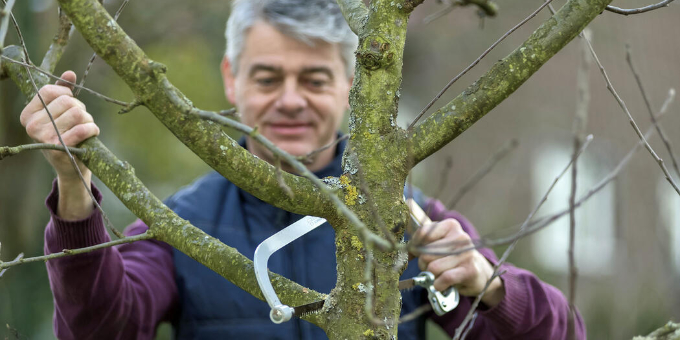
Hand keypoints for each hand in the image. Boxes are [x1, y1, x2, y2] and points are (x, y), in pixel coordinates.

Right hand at [20, 71, 100, 219]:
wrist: (71, 167)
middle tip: (79, 121)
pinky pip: (83, 128)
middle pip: (66, 101)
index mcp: (28, 115)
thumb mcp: (60, 113)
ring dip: (88, 119)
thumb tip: (70, 74)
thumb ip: (62, 91)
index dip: (66, 93)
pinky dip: (92, 129)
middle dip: (80, 108)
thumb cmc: (66, 135)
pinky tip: (91, 133)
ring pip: (77, 113)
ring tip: (84, 128)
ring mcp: (45, 138)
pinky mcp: (60, 148)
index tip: (69, 104)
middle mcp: (32, 126)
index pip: (49, 90)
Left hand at [412, 219, 504, 307]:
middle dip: (423, 265)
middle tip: (432, 267)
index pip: (422, 233)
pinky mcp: (470, 270)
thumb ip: (419, 241)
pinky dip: (438, 285)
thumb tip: (401, 248)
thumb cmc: (451, 257)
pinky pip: (444, 278)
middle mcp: (461, 237)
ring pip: (433, 267)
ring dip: (432, 276)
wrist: (477, 273)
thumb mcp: (437, 243)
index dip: (414, 247)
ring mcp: (467, 253)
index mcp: (450, 225)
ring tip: (439, 275)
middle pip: (425, 253)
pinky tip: (441, 284)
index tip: (416, 253)